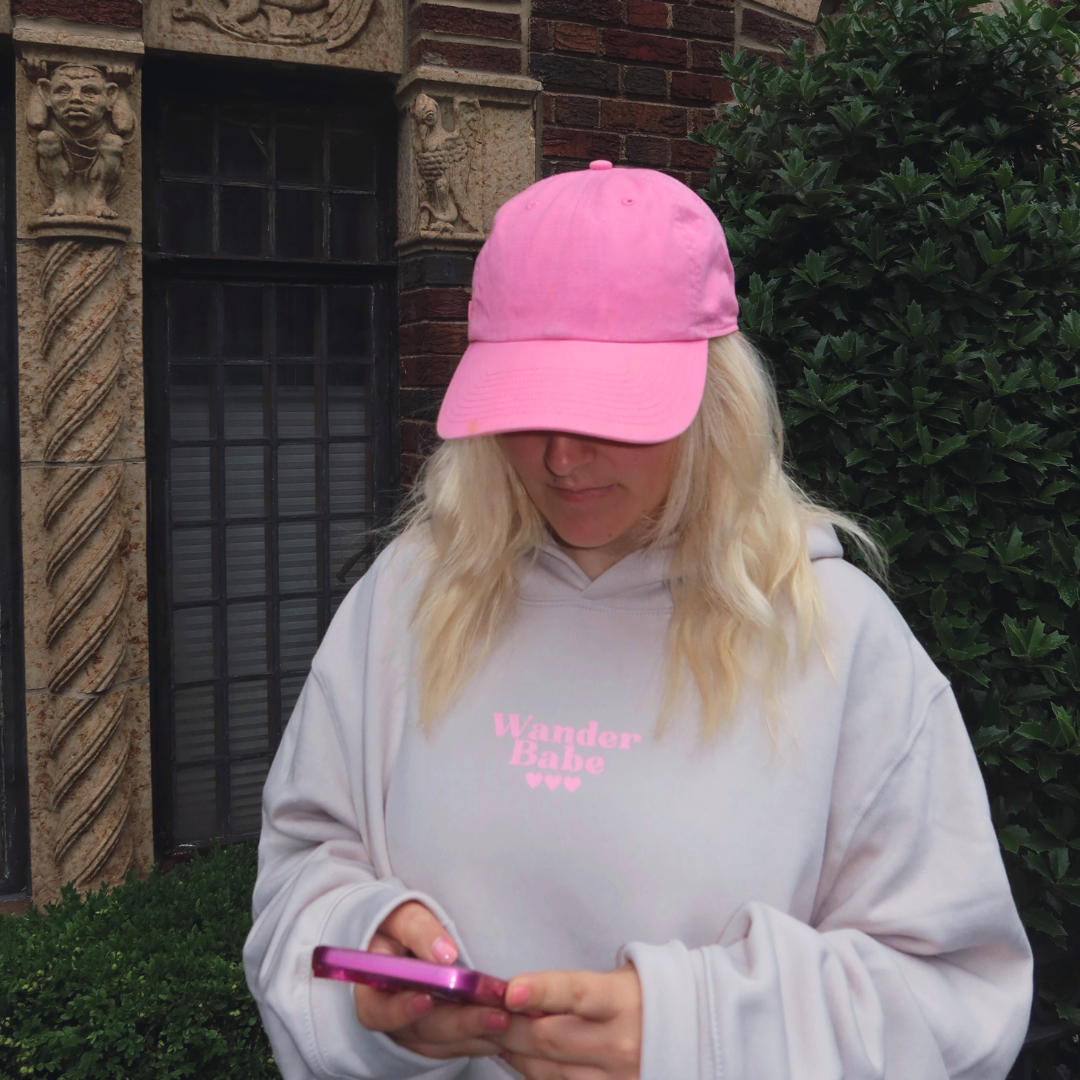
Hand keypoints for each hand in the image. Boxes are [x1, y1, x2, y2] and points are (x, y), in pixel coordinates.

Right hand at [352, 900, 511, 1059]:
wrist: (402, 942)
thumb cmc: (399, 927)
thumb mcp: (401, 918)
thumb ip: (418, 931)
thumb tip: (444, 953)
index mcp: (374, 991)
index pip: (379, 1011)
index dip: (401, 1009)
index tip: (426, 999)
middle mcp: (394, 1021)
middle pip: (425, 1031)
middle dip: (463, 1024)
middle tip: (496, 1016)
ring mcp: (417, 1034)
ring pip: (449, 1044)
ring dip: (481, 1035)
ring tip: (512, 1021)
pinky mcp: (439, 1039)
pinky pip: (462, 1045)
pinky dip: (486, 1038)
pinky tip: (511, 1028)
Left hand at [494, 963, 641, 1078]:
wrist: (694, 1031)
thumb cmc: (646, 997)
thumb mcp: (620, 979)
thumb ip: (577, 990)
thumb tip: (524, 997)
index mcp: (622, 1002)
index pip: (576, 994)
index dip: (542, 991)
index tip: (510, 991)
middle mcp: (619, 1044)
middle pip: (549, 1038)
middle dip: (507, 1026)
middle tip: (480, 1014)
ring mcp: (617, 1078)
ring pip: (548, 1072)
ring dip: (514, 1054)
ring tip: (493, 1036)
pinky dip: (535, 1076)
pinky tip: (521, 1061)